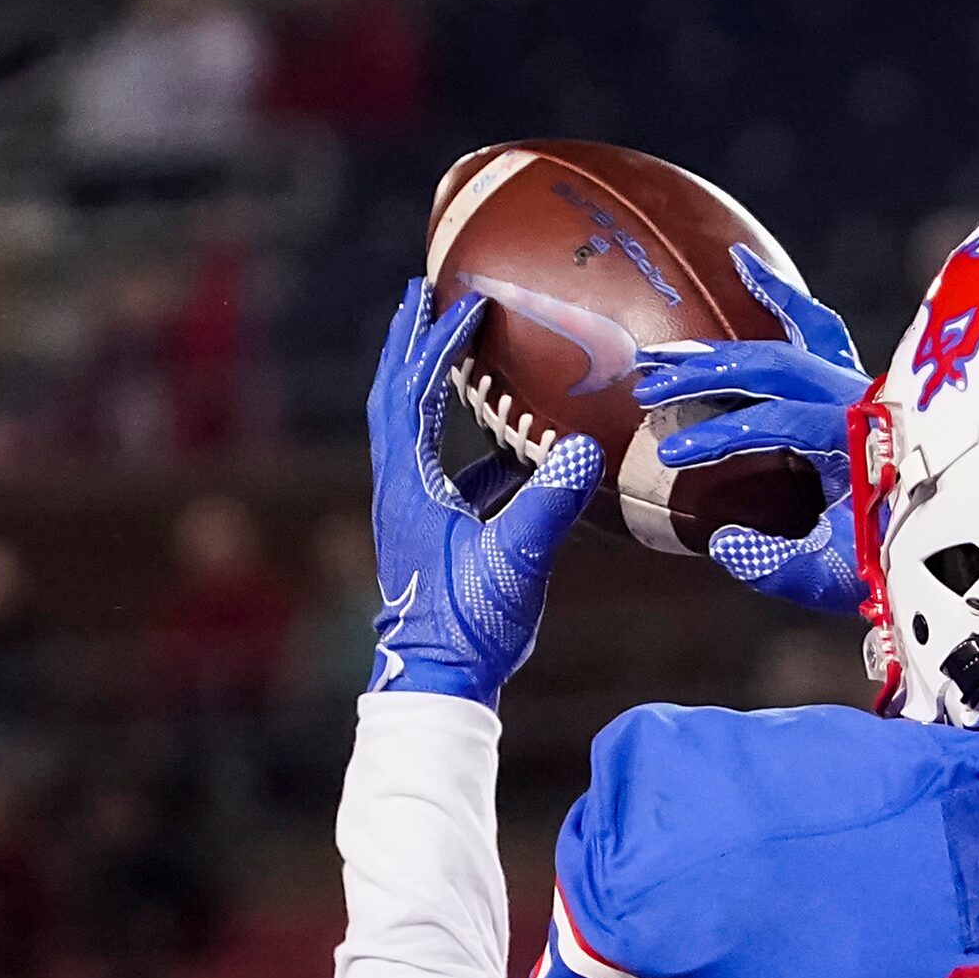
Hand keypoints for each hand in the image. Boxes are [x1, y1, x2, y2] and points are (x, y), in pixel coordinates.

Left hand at [366, 278, 604, 705]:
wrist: (437, 684)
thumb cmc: (469, 626)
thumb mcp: (516, 562)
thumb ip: (549, 506)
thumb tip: (585, 449)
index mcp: (409, 485)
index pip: (416, 393)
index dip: (440, 345)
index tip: (467, 302)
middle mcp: (399, 489)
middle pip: (393, 395)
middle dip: (407, 342)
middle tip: (420, 293)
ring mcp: (411, 511)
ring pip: (410, 428)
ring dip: (426, 382)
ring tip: (450, 346)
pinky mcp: (430, 533)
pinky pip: (443, 468)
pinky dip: (464, 439)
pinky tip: (509, 445)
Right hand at [640, 244, 868, 615]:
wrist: (955, 543)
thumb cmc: (894, 559)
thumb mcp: (835, 576)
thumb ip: (775, 565)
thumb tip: (722, 542)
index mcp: (861, 438)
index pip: (778, 420)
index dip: (722, 433)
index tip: (673, 453)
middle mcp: (863, 396)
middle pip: (773, 365)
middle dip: (705, 375)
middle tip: (648, 390)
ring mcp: (862, 383)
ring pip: (789, 339)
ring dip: (721, 346)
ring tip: (661, 349)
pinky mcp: (856, 382)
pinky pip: (816, 326)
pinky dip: (779, 295)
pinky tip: (740, 262)